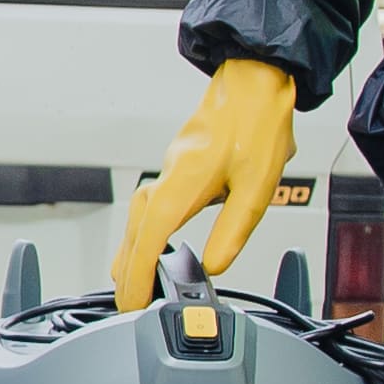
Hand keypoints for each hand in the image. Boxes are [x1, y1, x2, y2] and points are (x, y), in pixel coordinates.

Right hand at [109, 56, 299, 309]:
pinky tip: (151, 239)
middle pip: (135, 230)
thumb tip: (216, 264)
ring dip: (132, 250)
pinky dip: (144, 229)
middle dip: (127, 270)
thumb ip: (234, 229)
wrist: (255, 80)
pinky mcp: (178, 164)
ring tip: (131, 279)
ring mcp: (170, 168)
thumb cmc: (257, 124)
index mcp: (185, 182)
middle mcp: (169, 175)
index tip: (132, 301)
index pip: (150, 237)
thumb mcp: (257, 185)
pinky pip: (149, 204)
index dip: (138, 274)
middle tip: (127, 303)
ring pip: (139, 216)